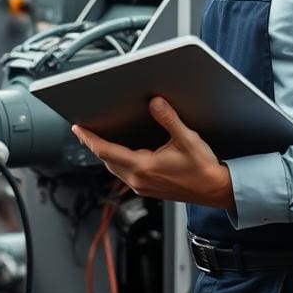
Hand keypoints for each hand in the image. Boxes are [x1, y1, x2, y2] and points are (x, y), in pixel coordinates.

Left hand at [72, 97, 234, 209]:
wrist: (215, 190)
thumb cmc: (203, 168)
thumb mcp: (186, 138)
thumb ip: (168, 118)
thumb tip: (155, 102)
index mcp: (143, 167)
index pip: (106, 151)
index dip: (88, 139)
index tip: (77, 128)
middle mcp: (139, 179)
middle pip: (106, 160)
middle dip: (93, 144)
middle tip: (83, 129)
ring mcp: (143, 186)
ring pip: (114, 168)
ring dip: (104, 153)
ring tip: (96, 138)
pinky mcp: (148, 189)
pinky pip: (124, 173)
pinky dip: (116, 160)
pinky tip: (119, 151)